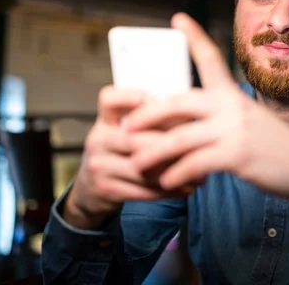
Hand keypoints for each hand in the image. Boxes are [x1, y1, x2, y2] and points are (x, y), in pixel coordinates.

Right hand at [64, 86, 190, 229]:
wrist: (89, 189)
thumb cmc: (119, 154)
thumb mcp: (123, 133)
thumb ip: (149, 123)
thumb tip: (191, 116)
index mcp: (105, 120)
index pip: (108, 99)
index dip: (130, 96)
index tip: (155, 101)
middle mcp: (98, 139)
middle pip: (135, 139)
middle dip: (170, 145)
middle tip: (198, 150)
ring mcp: (98, 165)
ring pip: (142, 169)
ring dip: (174, 173)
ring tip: (199, 176)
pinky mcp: (105, 189)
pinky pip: (142, 191)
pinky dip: (167, 191)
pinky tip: (185, 190)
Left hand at [124, 13, 288, 229]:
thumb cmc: (277, 148)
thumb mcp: (251, 123)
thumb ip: (224, 119)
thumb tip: (191, 129)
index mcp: (234, 95)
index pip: (212, 59)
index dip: (194, 37)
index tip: (178, 18)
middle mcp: (233, 106)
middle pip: (179, 102)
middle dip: (147, 113)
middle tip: (125, 125)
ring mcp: (235, 129)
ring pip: (180, 137)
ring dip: (153, 153)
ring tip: (137, 164)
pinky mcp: (237, 155)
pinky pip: (195, 163)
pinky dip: (176, 174)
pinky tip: (167, 182)